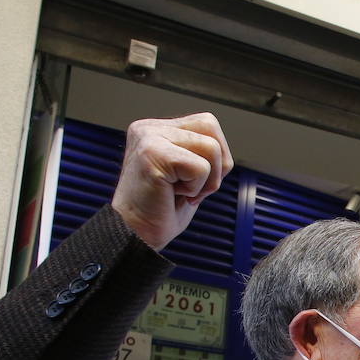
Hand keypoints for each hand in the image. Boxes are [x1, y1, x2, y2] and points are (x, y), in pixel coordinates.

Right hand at [111, 113, 233, 249]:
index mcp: (156, 129)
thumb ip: (200, 152)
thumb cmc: (160, 210)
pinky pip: (201, 167)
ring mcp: (149, 138)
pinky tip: (172, 195)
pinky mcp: (152, 154)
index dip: (215, 157)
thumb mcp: (185, 172)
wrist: (136, 236)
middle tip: (193, 188)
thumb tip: (223, 148)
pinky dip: (196, 189)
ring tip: (182, 192)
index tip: (192, 180)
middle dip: (217, 164)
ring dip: (206, 180)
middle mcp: (149, 129)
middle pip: (210, 126)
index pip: (207, 124)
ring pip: (211, 147)